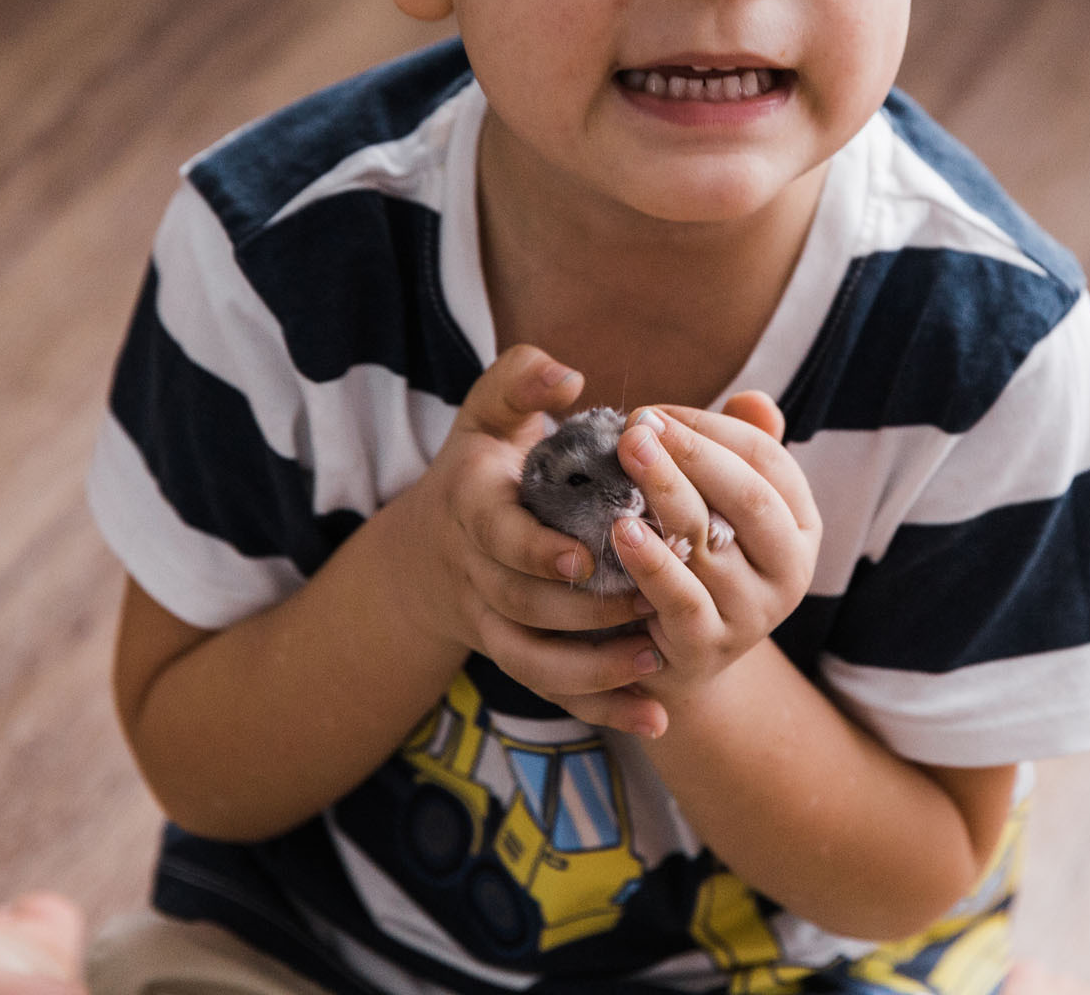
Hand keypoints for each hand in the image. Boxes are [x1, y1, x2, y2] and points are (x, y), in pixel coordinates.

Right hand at [384, 345, 661, 728]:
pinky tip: (655, 716)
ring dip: (593, 668)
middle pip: (522, 605)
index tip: (583, 556)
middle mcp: (476, 572)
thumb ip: (521, 381)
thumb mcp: (489, 411)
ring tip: (655, 659)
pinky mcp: (515, 654)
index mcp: (472, 508)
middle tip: (650, 603)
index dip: (536, 550)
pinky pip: (551, 691)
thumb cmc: (483, 462)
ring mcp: (492, 621)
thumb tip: (566, 374)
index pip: (498, 536)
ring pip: (533, 659)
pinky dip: (602, 709)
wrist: (434, 543)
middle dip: (583, 612)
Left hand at [563, 391, 819, 724]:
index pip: (767, 459)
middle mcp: (790, 570)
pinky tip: (620, 530)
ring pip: (710, 542)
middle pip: (747, 497)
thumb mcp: (724, 509)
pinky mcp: (706, 647)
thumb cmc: (701, 562)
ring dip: (666, 492)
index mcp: (801, 525)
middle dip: (692, 452)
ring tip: (628, 454)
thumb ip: (739, 452)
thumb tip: (753, 400)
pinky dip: (651, 563)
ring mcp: (752, 613)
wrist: (680, 661)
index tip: (657, 412)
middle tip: (637, 426)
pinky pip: (681, 599)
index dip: (712, 428)